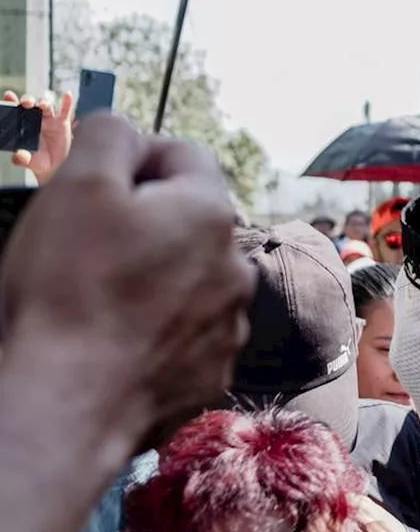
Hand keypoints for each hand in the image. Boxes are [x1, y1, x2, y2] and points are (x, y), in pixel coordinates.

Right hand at [0, 115, 254, 433]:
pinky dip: (154, 331)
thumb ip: (108, 137)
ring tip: (97, 297)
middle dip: (142, 221)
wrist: (71, 403)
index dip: (132, 157)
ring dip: (151, 277)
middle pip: (188, 220)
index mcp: (212, 214)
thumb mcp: (78, 185)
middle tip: (85, 243)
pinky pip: (183, 335)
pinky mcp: (210, 373)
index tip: (92, 182)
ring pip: (188, 279)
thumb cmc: (72, 290)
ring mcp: (229, 326)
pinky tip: (113, 340)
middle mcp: (236, 268)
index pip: (183, 154)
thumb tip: (123, 129)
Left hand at [2, 91, 73, 185]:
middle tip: (27, 103)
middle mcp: (34, 118)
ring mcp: (48, 119)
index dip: (11, 101)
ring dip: (44, 103)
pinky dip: (67, 102)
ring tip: (43, 106)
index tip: (9, 96)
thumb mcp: (28, 161)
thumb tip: (19, 156)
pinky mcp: (62, 123)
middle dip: (28, 101)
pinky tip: (67, 95)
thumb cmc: (38, 161)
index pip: (14, 109)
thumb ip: (21, 159)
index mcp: (21, 124)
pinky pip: (65, 110)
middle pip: (29, 104)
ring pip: (45, 106)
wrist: (55, 167)